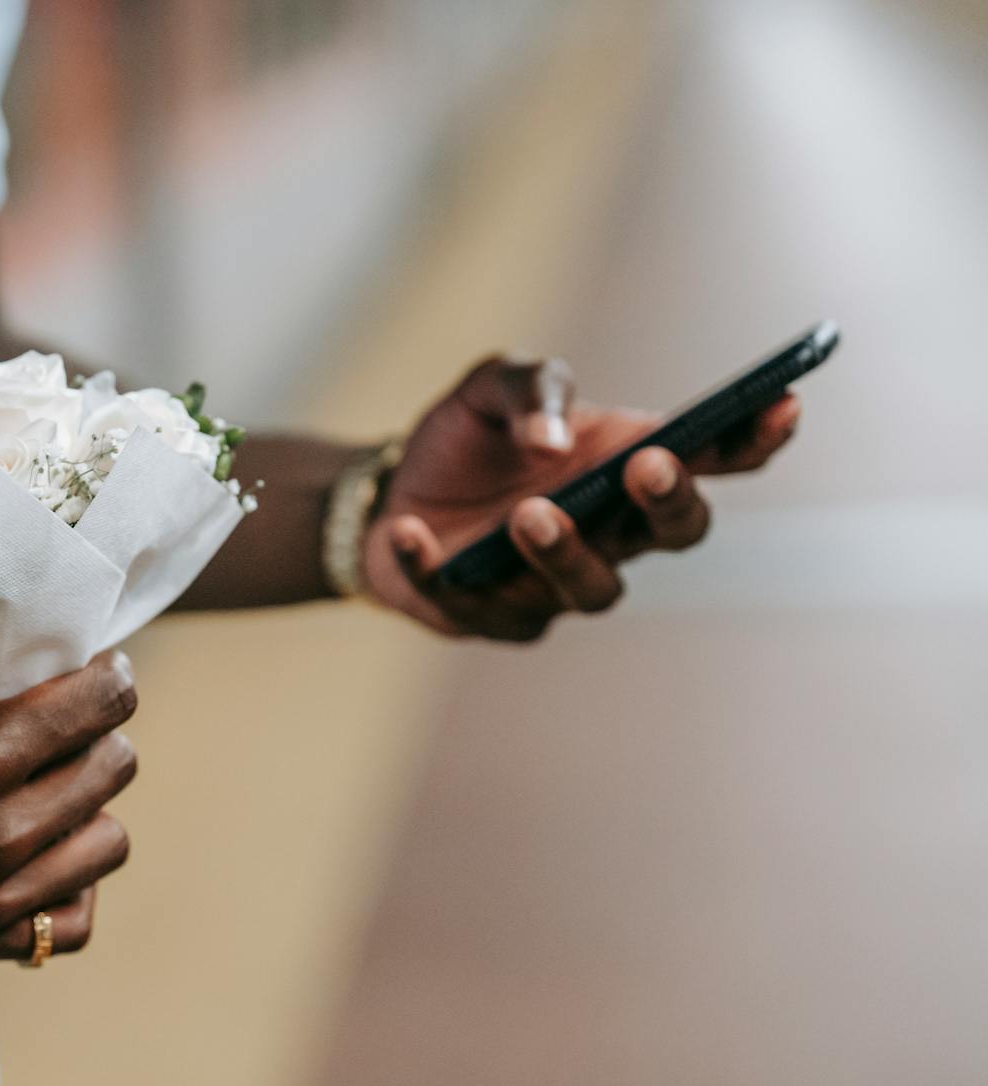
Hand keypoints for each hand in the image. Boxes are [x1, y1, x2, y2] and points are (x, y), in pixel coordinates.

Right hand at [0, 652, 138, 962]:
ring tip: (63, 794)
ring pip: (108, 843)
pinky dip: (68, 890)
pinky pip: (71, 923)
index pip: (100, 703)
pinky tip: (45, 863)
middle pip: (112, 767)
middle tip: (80, 726)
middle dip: (101, 736)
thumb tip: (29, 662)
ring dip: (92, 811)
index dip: (108, 680)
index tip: (101, 673)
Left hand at [361, 354, 799, 639]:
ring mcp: (555, 585)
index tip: (782, 404)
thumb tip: (551, 439)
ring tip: (530, 513)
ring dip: (564, 552)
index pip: (712, 459)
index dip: (755, 438)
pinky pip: (472, 604)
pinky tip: (409, 532)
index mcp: (627, 467)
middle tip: (647, 466)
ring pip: (591, 589)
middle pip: (674, 534)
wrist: (385, 493)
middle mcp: (609, 535)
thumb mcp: (488, 387)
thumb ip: (530, 386)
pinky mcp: (490, 617)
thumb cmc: (464, 442)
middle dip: (669, 502)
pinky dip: (438, 569)